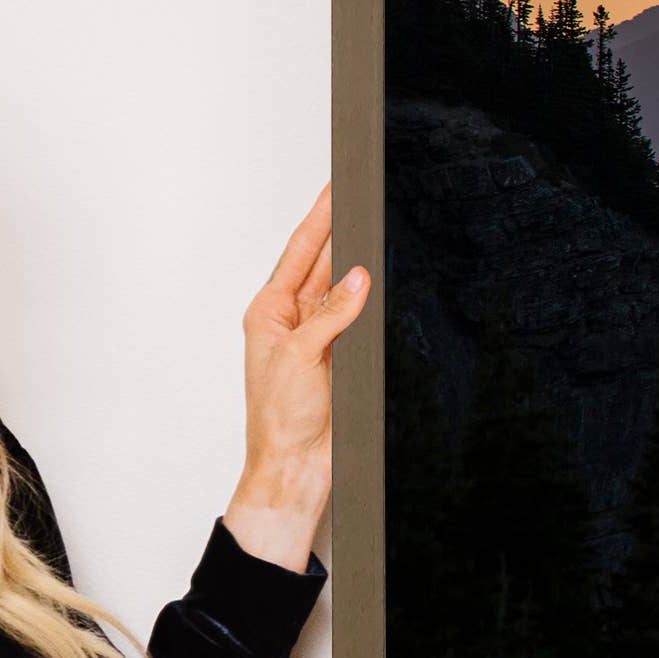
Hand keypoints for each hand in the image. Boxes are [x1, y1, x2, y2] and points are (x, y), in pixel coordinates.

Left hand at [225, 188, 367, 574]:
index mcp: (270, 312)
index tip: (336, 189)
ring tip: (380, 229)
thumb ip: (332, 314)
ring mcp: (323, 339)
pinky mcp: (346, 358)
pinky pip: (364, 318)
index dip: (320, 219)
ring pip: (347, 289)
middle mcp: (295, 321)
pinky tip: (387, 282)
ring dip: (362, 264)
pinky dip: (375, 300)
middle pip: (325, 263)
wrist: (298, 468)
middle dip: (344, 231)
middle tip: (365, 198)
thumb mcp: (301, 357)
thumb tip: (359, 277)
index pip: (301, 253)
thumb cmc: (280, 420)